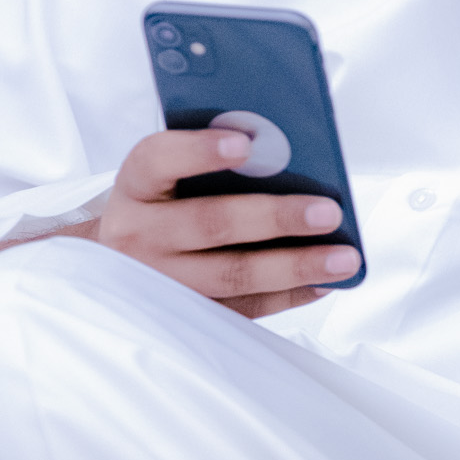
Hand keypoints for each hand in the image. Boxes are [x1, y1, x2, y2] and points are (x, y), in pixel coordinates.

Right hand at [89, 127, 359, 318]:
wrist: (115, 260)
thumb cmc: (160, 202)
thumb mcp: (166, 172)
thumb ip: (210, 156)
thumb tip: (283, 148)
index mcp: (135, 184)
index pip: (158, 159)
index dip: (199, 151)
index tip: (245, 143)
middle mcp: (138, 234)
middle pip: (209, 224)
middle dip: (274, 217)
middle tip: (328, 212)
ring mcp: (159, 282)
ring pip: (231, 276)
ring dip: (294, 266)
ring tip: (344, 258)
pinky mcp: (183, 315)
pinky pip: (242, 308)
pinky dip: (288, 297)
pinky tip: (323, 284)